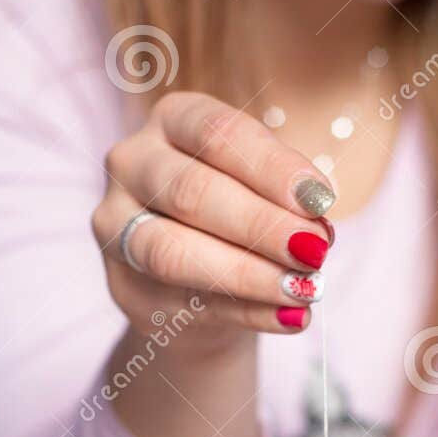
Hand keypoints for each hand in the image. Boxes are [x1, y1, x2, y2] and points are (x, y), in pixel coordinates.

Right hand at [92, 91, 335, 344]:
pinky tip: (290, 318)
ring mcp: (116, 226)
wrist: (194, 273)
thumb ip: (284, 196)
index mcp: (173, 119)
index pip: (218, 133)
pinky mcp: (125, 286)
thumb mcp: (262, 185)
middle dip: (260, 224)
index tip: (321, 201)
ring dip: (248, 274)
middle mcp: (132, 163)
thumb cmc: (237, 209)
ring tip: (303, 289)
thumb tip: (315, 224)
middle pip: (192, 191)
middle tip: (315, 250)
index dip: (271, 168)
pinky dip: (247, 313)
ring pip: (173, 252)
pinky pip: (186, 303)